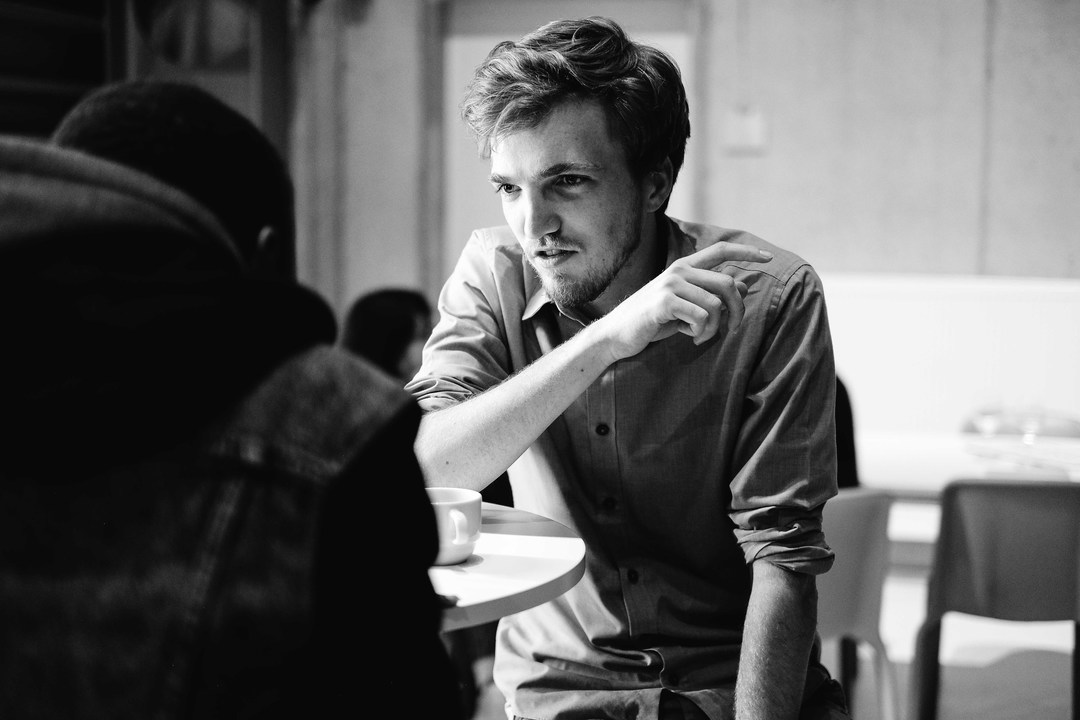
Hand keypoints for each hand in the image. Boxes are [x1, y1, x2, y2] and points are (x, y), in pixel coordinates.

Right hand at [595, 241, 771, 362]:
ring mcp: (671, 285)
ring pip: (716, 305)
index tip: (768, 259)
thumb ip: (712, 293)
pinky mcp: (665, 302)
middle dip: (738, 311)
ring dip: (715, 328)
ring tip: (702, 336)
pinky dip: (702, 333)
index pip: (721, 250)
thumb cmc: (654, 320)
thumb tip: (744, 284)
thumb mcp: (687, 305)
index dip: (746, 252)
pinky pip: (702, 318)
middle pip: (727, 284)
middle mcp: (679, 271)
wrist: (618, 334)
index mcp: (685, 267)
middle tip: (733, 329)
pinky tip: (690, 337)